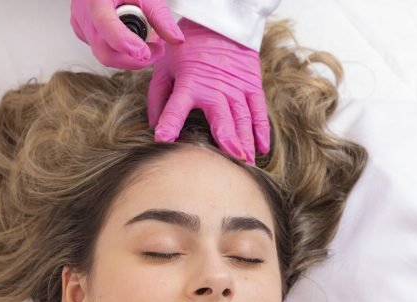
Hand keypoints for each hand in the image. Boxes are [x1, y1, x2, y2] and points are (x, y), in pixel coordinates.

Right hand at [70, 0, 184, 69]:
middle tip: (157, 52)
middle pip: (106, 52)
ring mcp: (80, 24)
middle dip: (134, 60)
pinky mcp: (82, 32)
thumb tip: (176, 40)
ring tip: (147, 45)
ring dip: (129, 57)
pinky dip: (119, 51)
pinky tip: (131, 41)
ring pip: (104, 55)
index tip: (144, 52)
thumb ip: (161, 17)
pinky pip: (101, 50)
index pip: (106, 26)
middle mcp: (84, 13)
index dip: (125, 43)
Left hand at [148, 19, 270, 164]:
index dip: (169, 123)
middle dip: (227, 141)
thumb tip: (154, 127)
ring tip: (246, 163)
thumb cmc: (187, 49)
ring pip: (243, 119)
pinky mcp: (252, 85)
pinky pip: (259, 111)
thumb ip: (158, 97)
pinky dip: (262, 130)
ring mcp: (236, 88)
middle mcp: (215, 89)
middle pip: (222, 118)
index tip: (163, 140)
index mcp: (189, 83)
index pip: (176, 107)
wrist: (218, 23)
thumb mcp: (164, 67)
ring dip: (246, 142)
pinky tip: (262, 149)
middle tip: (231, 162)